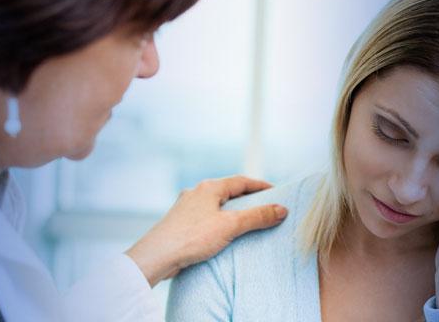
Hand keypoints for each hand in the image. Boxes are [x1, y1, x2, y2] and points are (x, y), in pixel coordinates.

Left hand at [125, 175, 288, 286]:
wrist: (157, 256)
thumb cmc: (192, 237)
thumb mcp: (230, 226)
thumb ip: (257, 217)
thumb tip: (282, 209)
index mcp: (208, 187)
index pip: (241, 181)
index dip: (260, 186)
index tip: (276, 192)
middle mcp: (196, 193)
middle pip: (228, 192)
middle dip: (247, 198)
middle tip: (265, 207)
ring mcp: (186, 208)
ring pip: (215, 205)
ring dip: (232, 211)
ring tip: (247, 221)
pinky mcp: (180, 223)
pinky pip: (206, 218)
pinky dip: (219, 222)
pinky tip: (223, 234)